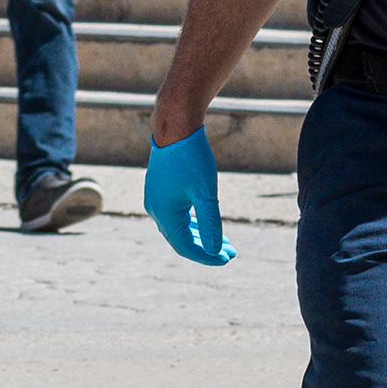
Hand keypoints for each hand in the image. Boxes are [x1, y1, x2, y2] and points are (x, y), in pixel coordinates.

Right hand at [147, 129, 236, 265]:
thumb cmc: (192, 159)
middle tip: (231, 253)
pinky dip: (193, 224)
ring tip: (224, 243)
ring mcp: (156, 201)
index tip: (227, 259)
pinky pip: (176, 216)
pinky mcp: (160, 191)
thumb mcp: (206, 193)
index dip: (207, 256)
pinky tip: (207, 225)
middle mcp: (156, 211)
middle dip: (207, 248)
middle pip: (182, 240)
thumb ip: (210, 224)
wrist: (176, 128)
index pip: (186, 247)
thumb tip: (215, 251)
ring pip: (179, 228)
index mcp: (164, 214)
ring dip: (202, 236)